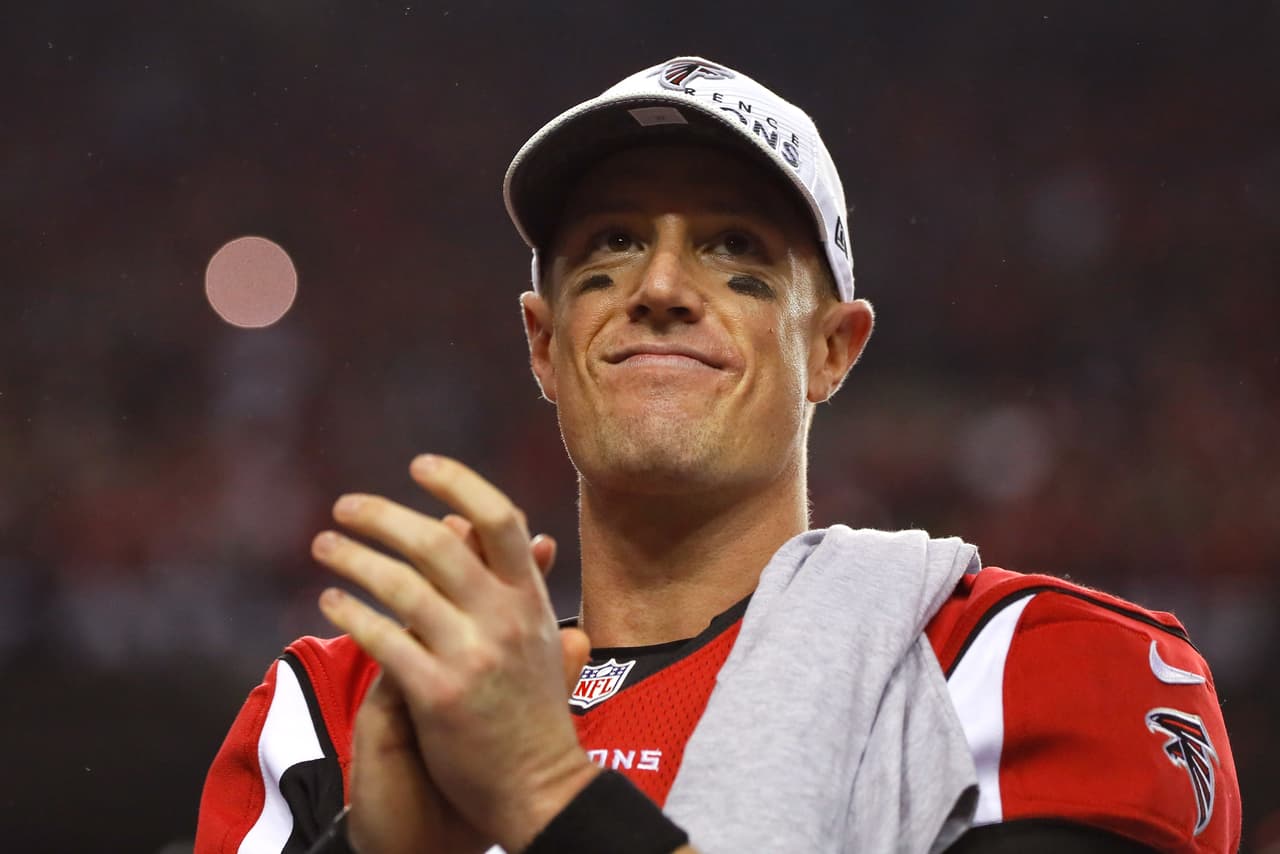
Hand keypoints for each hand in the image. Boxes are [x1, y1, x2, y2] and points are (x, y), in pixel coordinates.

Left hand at [313, 458, 595, 851]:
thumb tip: (519, 523)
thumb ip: (522, 582)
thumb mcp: (541, 635)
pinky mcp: (438, 695)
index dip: (458, 482)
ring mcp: (472, 656)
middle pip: (438, 542)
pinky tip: (329, 601)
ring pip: (401, 585)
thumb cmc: (534, 710)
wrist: (539, 787)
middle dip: (383, 515)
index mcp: (531, 599)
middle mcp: (504, 619)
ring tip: (324, 545)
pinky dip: (350, 612)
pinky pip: (383, 638)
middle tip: (344, 505)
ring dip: (354, 558)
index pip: (499, 519)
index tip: (419, 466)